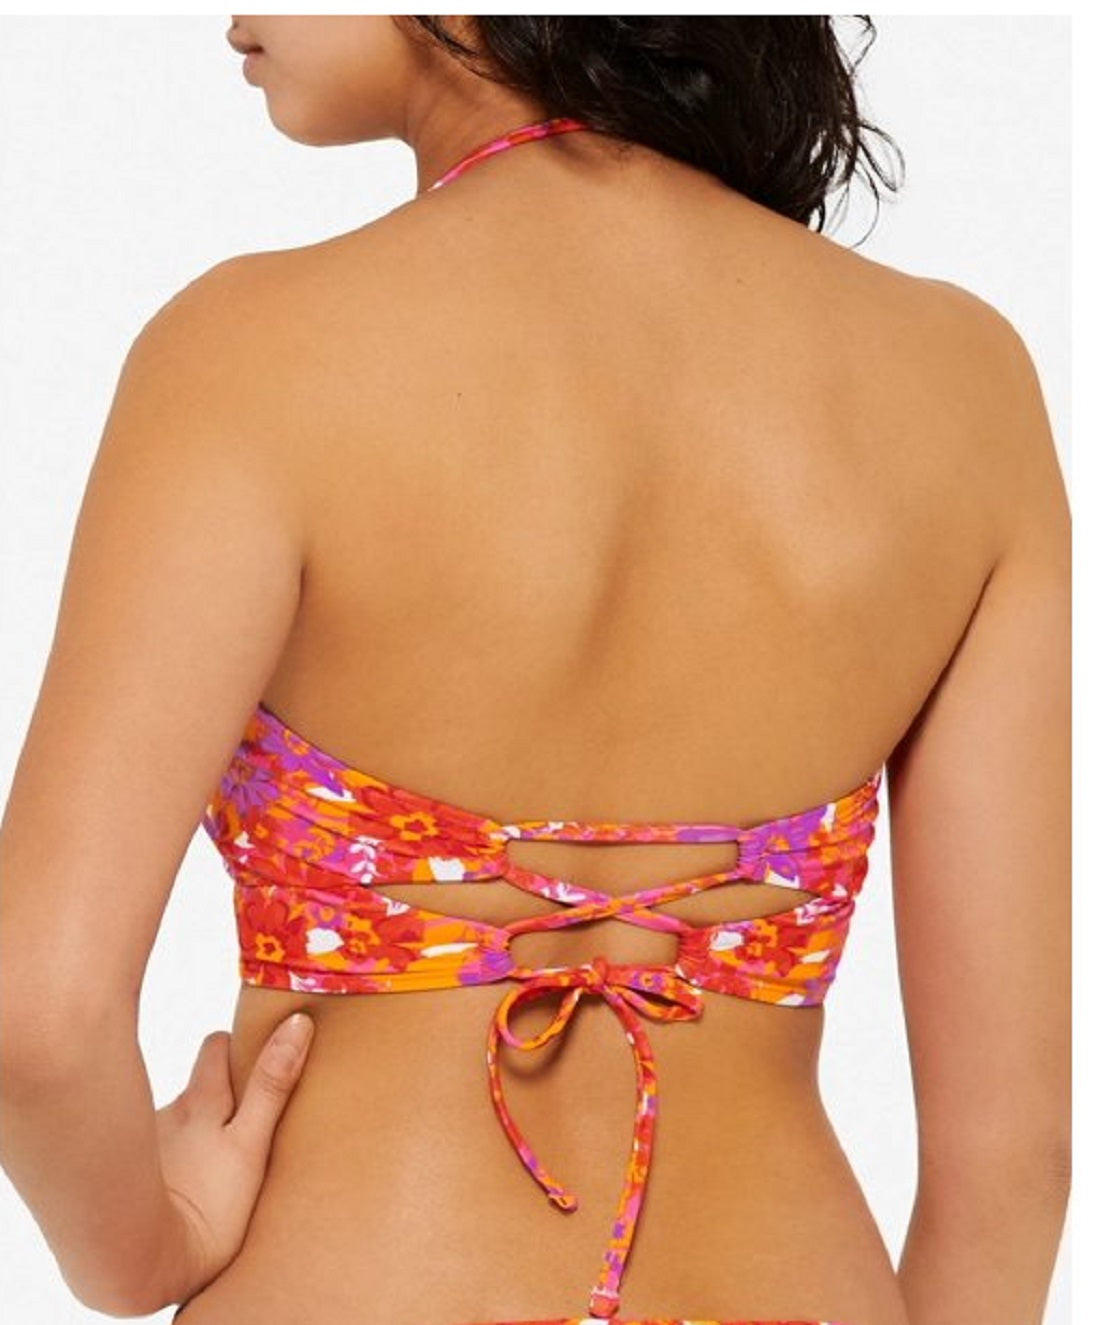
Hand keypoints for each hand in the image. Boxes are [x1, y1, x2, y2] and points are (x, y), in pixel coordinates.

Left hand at [150, 1013, 314, 1309]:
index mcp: (200, 1098)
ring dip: (196, 1129)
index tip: (259, 1061)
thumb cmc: (206, 1207)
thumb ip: (271, 1086)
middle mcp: (170, 1113)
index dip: (237, 1048)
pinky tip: (187, 1190)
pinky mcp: (131, 1179)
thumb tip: (296, 1022)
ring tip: (216, 1164)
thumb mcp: (251, 1145)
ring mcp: (148, 1146)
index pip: (217, 1045)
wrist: (142, 1266)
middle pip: (197, 1081)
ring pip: (178, 1121)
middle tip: (247, 1112)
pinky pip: (160, 1156)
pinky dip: (174, 1161)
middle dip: (219, 1085)